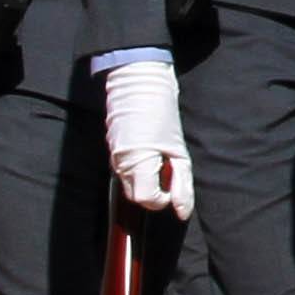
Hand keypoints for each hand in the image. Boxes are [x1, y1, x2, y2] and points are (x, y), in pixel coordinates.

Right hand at [100, 55, 191, 217]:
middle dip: (154, 190)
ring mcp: (113, 157)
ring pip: (130, 184)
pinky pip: (125, 170)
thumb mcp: (179, 151)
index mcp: (137, 163)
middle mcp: (120, 164)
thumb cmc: (161, 113)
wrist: (138, 83)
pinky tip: (148, 150)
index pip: (147, 200)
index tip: (174, 181)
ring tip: (158, 156)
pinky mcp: (112, 149)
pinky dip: (138, 168)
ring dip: (146, 179)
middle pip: (136, 196)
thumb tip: (183, 212)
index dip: (164, 197)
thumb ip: (182, 184)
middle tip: (168, 169)